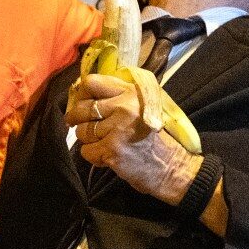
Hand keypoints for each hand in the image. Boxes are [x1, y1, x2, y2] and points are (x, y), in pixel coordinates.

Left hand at [64, 72, 198, 204]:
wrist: (170, 166)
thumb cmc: (153, 136)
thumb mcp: (141, 106)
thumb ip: (117, 96)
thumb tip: (81, 93)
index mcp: (132, 91)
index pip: (92, 82)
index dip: (82, 94)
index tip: (83, 103)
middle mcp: (125, 106)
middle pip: (82, 107)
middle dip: (77, 119)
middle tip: (83, 126)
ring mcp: (118, 128)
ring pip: (82, 131)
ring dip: (89, 140)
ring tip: (105, 142)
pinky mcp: (112, 149)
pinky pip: (86, 150)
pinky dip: (93, 156)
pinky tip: (108, 155)